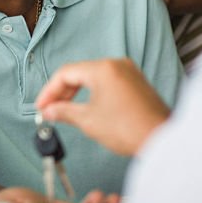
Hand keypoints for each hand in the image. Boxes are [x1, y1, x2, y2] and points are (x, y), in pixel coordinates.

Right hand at [36, 59, 170, 156]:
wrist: (160, 138)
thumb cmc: (128, 128)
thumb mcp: (88, 120)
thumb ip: (64, 112)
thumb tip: (48, 111)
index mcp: (104, 68)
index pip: (67, 73)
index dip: (49, 90)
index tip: (41, 107)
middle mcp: (117, 64)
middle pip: (80, 72)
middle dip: (62, 92)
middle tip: (49, 110)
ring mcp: (129, 72)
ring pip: (94, 77)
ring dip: (77, 93)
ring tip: (64, 111)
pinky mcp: (136, 82)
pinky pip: (108, 82)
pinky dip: (93, 93)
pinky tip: (85, 108)